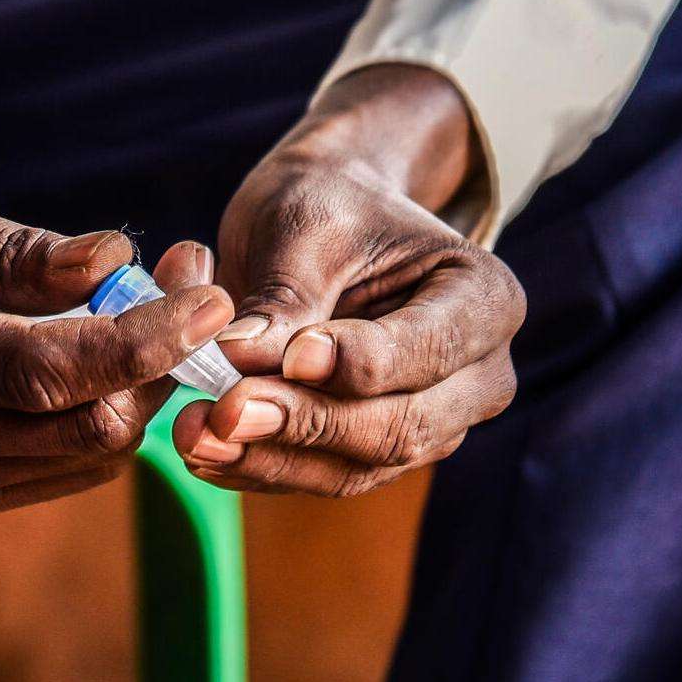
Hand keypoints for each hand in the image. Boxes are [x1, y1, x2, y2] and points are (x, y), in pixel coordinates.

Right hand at [0, 100, 232, 512]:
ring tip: (160, 305)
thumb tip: (115, 257)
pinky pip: (57, 470)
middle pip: (85, 429)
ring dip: (142, 391)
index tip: (208, 289)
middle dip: (162, 360)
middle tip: (190, 278)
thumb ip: (12, 247)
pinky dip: (103, 417)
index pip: (50, 370)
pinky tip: (112, 351)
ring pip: (85, 460)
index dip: (144, 339)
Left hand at [175, 66, 525, 496]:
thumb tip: (239, 360)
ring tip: (196, 436)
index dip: (358, 363)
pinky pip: (322, 476)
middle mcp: (477, 375)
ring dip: (272, 458)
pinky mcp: (376, 453)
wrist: (319, 221)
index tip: (290, 356)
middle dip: (306, 422)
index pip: (426, 349)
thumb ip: (285, 299)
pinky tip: (203, 452)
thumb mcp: (306, 228)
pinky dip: (260, 467)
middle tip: (224, 410)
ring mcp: (432, 423)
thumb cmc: (326, 206)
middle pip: (400, 426)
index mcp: (484, 299)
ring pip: (358, 466)